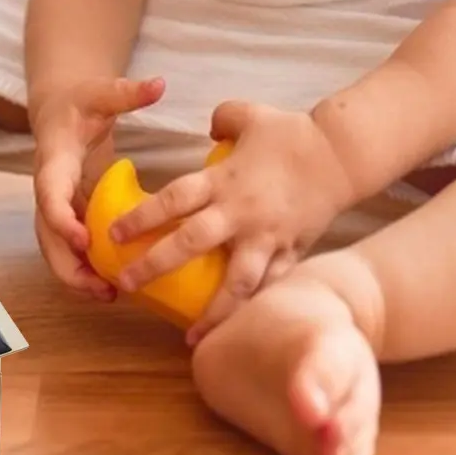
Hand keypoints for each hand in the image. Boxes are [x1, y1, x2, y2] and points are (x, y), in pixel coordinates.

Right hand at [30, 75, 164, 298]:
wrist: (59, 109)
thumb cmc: (80, 101)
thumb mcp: (101, 92)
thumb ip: (127, 91)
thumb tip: (159, 83)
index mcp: (54, 160)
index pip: (48, 193)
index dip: (61, 218)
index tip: (83, 239)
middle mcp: (48, 187)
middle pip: (46, 233)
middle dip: (67, 263)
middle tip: (99, 286)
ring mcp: (56, 204)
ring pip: (54, 248)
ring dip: (75, 274)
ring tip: (107, 295)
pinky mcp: (68, 214)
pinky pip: (68, 248)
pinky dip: (83, 269)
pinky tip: (111, 286)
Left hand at [107, 100, 354, 339]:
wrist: (342, 154)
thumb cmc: (292, 133)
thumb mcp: (249, 115)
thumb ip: (222, 119)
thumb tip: (208, 129)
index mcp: (224, 180)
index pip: (173, 199)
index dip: (142, 216)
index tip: (113, 234)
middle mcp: (240, 213)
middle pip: (191, 243)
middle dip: (155, 266)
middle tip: (126, 284)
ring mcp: (267, 237)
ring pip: (236, 282)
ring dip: (213, 313)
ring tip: (192, 339)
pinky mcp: (292, 253)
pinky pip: (271, 287)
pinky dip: (254, 310)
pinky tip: (241, 332)